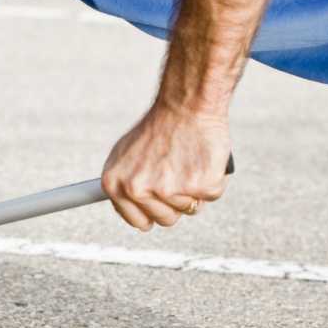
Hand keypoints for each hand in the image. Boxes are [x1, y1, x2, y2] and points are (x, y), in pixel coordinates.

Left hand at [102, 103, 229, 230]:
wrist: (184, 106)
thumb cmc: (157, 129)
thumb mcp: (124, 155)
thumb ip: (123, 183)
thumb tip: (125, 206)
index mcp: (114, 184)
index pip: (137, 221)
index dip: (152, 213)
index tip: (160, 202)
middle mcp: (137, 190)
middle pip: (165, 220)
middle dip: (175, 202)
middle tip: (176, 172)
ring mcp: (168, 190)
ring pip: (189, 209)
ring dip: (193, 190)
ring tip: (186, 162)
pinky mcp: (198, 185)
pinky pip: (211, 196)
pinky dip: (213, 179)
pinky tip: (202, 159)